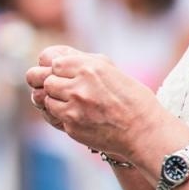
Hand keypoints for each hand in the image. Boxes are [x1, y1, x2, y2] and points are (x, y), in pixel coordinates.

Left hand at [28, 45, 164, 159]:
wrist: (143, 130)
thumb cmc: (131, 98)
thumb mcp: (110, 70)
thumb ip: (82, 62)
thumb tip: (56, 59)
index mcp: (89, 67)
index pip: (52, 61)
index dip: (53, 67)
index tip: (58, 72)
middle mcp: (79, 86)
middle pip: (45, 80)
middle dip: (48, 83)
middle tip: (56, 87)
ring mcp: (74, 108)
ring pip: (45, 98)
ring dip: (54, 99)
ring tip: (69, 101)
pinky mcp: (71, 126)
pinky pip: (53, 116)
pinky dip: (60, 114)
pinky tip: (75, 114)